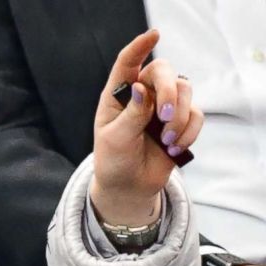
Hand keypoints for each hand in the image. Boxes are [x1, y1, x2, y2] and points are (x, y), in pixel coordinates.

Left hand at [90, 29, 204, 226]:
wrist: (129, 185)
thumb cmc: (114, 159)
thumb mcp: (115, 139)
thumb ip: (131, 115)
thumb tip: (142, 90)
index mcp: (119, 95)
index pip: (128, 63)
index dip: (139, 47)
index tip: (153, 35)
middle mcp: (143, 94)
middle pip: (165, 72)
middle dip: (169, 92)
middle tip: (165, 116)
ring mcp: (164, 106)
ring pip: (185, 91)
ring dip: (180, 117)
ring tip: (166, 142)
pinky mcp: (181, 121)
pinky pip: (196, 115)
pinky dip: (188, 132)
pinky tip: (174, 149)